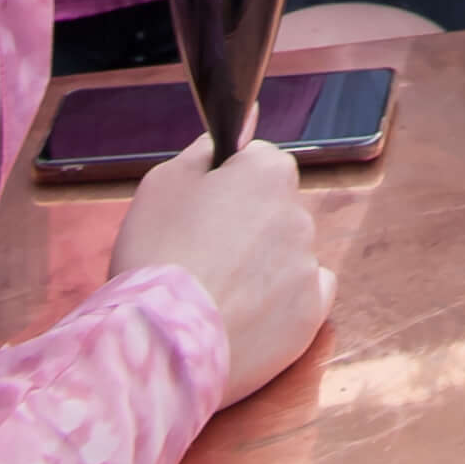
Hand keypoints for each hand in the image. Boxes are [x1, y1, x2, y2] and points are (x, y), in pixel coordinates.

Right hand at [116, 129, 333, 406]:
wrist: (158, 344)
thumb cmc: (154, 256)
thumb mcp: (163, 183)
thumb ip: (208, 149)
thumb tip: (248, 119)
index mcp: (269, 171)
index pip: (255, 165)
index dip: (222, 191)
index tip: (197, 219)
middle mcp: (299, 210)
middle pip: (273, 211)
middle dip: (245, 230)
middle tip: (200, 262)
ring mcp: (308, 263)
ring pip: (286, 254)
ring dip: (261, 268)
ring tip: (215, 297)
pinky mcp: (310, 313)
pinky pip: (305, 295)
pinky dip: (282, 304)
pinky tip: (247, 317)